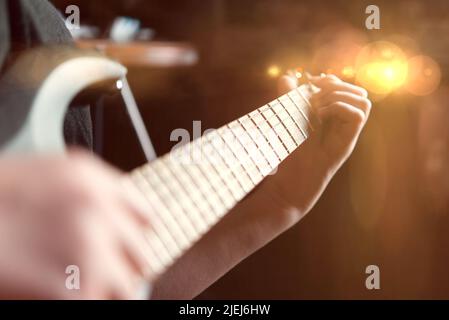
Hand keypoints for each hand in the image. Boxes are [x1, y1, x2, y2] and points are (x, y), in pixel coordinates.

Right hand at [0, 150, 152, 298]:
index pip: (145, 215)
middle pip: (140, 254)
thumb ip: (87, 195)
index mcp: (91, 180)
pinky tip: (51, 295)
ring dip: (106, 292)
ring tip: (77, 288)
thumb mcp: (42, 178)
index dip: (135, 236)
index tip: (127, 249)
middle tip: (100, 276)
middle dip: (121, 267)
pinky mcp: (74, 291)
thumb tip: (114, 223)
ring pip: (127, 287)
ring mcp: (89, 251)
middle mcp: (97, 210)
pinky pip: (98, 304)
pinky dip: (84, 302)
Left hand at [264, 74, 371, 214]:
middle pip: (357, 90)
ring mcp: (347, 132)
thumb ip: (287, 96)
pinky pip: (359, 113)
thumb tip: (288, 75)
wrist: (291, 178)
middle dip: (335, 84)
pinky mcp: (348, 141)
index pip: (344, 87)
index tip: (307, 83)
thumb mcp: (286, 117)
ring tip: (316, 106)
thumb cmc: (289, 150)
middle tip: (312, 93)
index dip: (328, 79)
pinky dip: (339, 107)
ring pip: (362, 99)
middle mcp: (343, 123)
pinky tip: (319, 115)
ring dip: (338, 95)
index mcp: (332, 115)